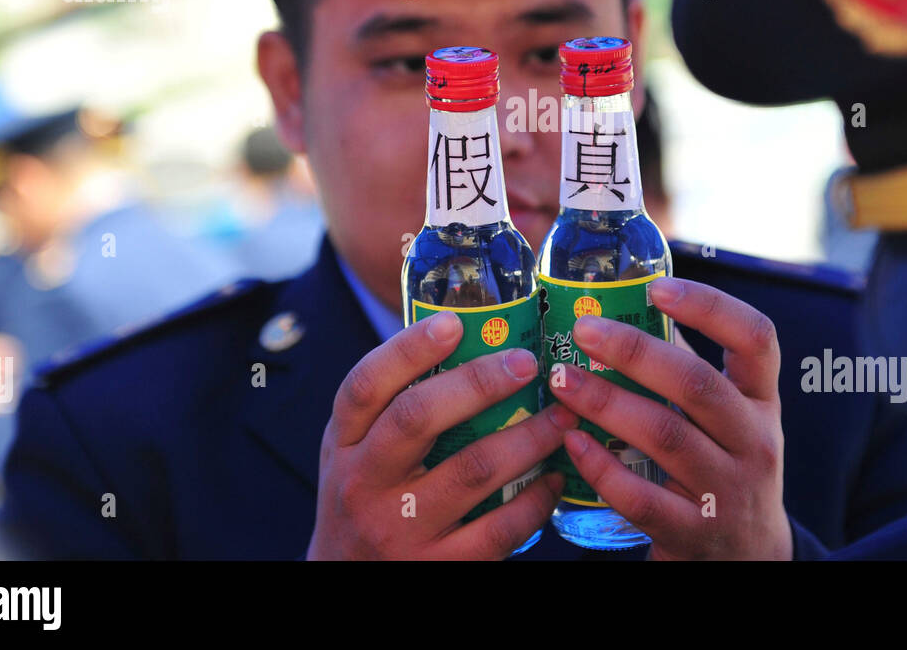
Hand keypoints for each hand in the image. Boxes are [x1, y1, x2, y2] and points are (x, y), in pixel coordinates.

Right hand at [307, 310, 575, 558]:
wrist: (348, 582)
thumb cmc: (367, 499)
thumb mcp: (357, 451)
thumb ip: (393, 406)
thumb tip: (469, 338)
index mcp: (345, 443)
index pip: (365, 386)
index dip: (407, 350)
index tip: (453, 323)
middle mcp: (364, 483)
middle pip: (417, 418)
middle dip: (479, 383)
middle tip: (528, 362)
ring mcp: (399, 529)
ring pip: (473, 470)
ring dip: (528, 437)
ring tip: (561, 416)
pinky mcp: (438, 567)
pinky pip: (499, 528)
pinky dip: (536, 500)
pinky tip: (554, 479)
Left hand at [549, 277, 791, 559]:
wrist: (749, 559)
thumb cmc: (725, 466)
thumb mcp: (729, 418)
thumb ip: (688, 371)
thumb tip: (623, 311)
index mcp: (762, 400)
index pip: (757, 339)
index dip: (710, 306)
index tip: (658, 287)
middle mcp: (753, 442)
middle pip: (697, 385)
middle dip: (635, 352)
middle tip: (584, 328)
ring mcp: (725, 491)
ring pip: (666, 436)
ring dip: (606, 402)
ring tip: (561, 377)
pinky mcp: (693, 533)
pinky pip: (642, 498)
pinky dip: (603, 467)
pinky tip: (571, 442)